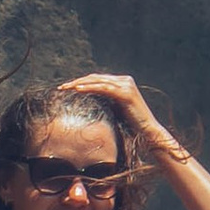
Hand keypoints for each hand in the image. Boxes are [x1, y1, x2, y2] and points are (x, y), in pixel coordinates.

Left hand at [64, 71, 182, 167]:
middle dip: (77, 81)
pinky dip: (90, 88)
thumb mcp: (115, 109)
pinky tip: (78, 90)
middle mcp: (124, 80)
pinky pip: (104, 88)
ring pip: (98, 81)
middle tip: (62, 87)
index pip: (97, 79)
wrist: (147, 131)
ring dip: (80, 83)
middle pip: (96, 77)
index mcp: (121, 82)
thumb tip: (89, 102)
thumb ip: (105, 101)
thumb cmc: (131, 125)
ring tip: (67, 88)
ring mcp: (126, 85)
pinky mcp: (126, 93)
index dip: (81, 82)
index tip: (67, 88)